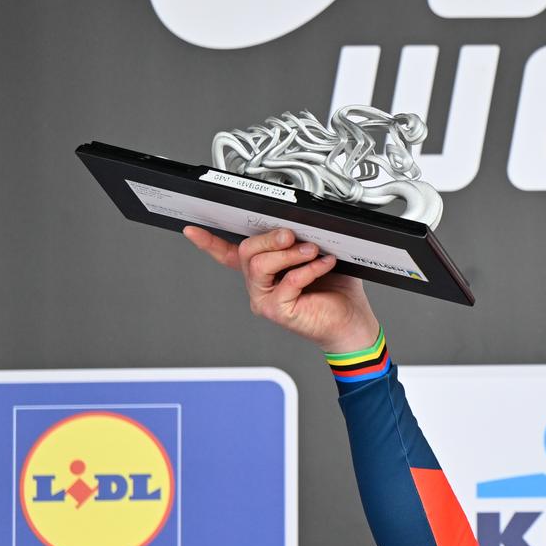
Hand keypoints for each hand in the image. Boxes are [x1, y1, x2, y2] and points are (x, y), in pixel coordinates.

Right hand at [183, 226, 381, 353]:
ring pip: (259, 265)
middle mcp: (260, 285)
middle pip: (246, 251)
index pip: (229, 254)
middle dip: (270, 238)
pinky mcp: (277, 311)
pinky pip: (286, 281)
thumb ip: (301, 240)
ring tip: (311, 251)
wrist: (352, 322)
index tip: (193, 229)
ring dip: (288, 253)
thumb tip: (295, 223)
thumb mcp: (316, 256)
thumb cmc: (336, 292)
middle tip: (291, 235)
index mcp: (265, 271)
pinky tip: (323, 265)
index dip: (209, 242)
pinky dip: (307, 269)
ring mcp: (265, 299)